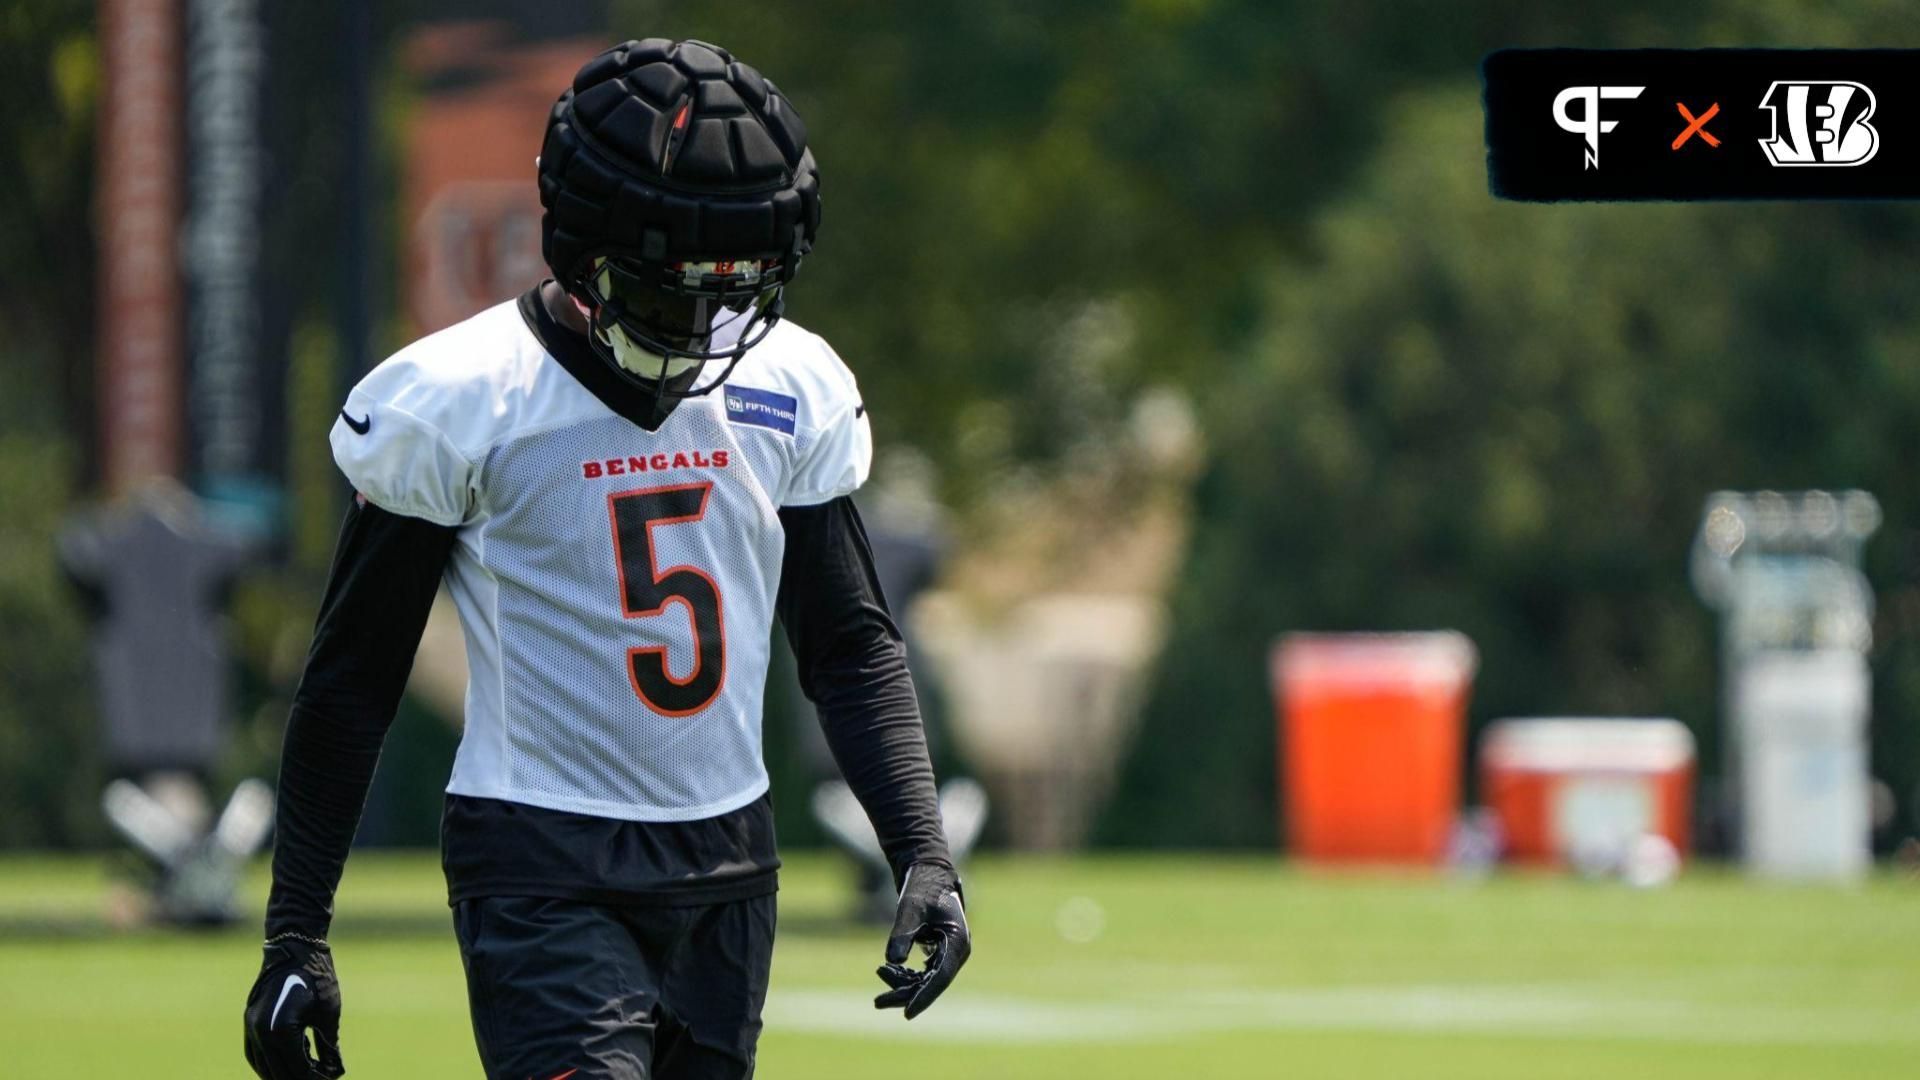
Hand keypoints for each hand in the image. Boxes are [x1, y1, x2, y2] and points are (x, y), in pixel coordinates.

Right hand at [243, 935, 345, 1078]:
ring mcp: (251, 1026)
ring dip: (282, 1073)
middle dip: (299, 1079)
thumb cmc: (317, 977)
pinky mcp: (250, 1020)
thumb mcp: (328, 1013)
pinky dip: (269, 1062)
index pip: (297, 1069)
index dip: (316, 1078)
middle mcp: (260, 1032)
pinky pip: (255, 1052)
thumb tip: (335, 1071)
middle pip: (278, 1072)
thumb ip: (329, 1046)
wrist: (295, 947)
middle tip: (320, 1078)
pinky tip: (288, 1062)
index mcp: (281, 1031)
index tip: (330, 1079)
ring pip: (262, 1065)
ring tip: (305, 1073)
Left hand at [874, 861, 969, 1018]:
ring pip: (925, 980)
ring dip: (902, 982)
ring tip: (880, 972)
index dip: (923, 997)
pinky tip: (888, 970)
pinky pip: (923, 972)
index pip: (940, 978)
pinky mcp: (939, 952)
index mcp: (957, 941)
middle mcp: (956, 951)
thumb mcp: (910, 907)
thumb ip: (902, 933)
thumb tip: (893, 962)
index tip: (907, 1013)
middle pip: (931, 983)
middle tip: (877, 1002)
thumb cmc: (922, 886)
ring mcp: (948, 953)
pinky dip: (904, 974)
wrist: (928, 872)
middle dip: (905, 993)